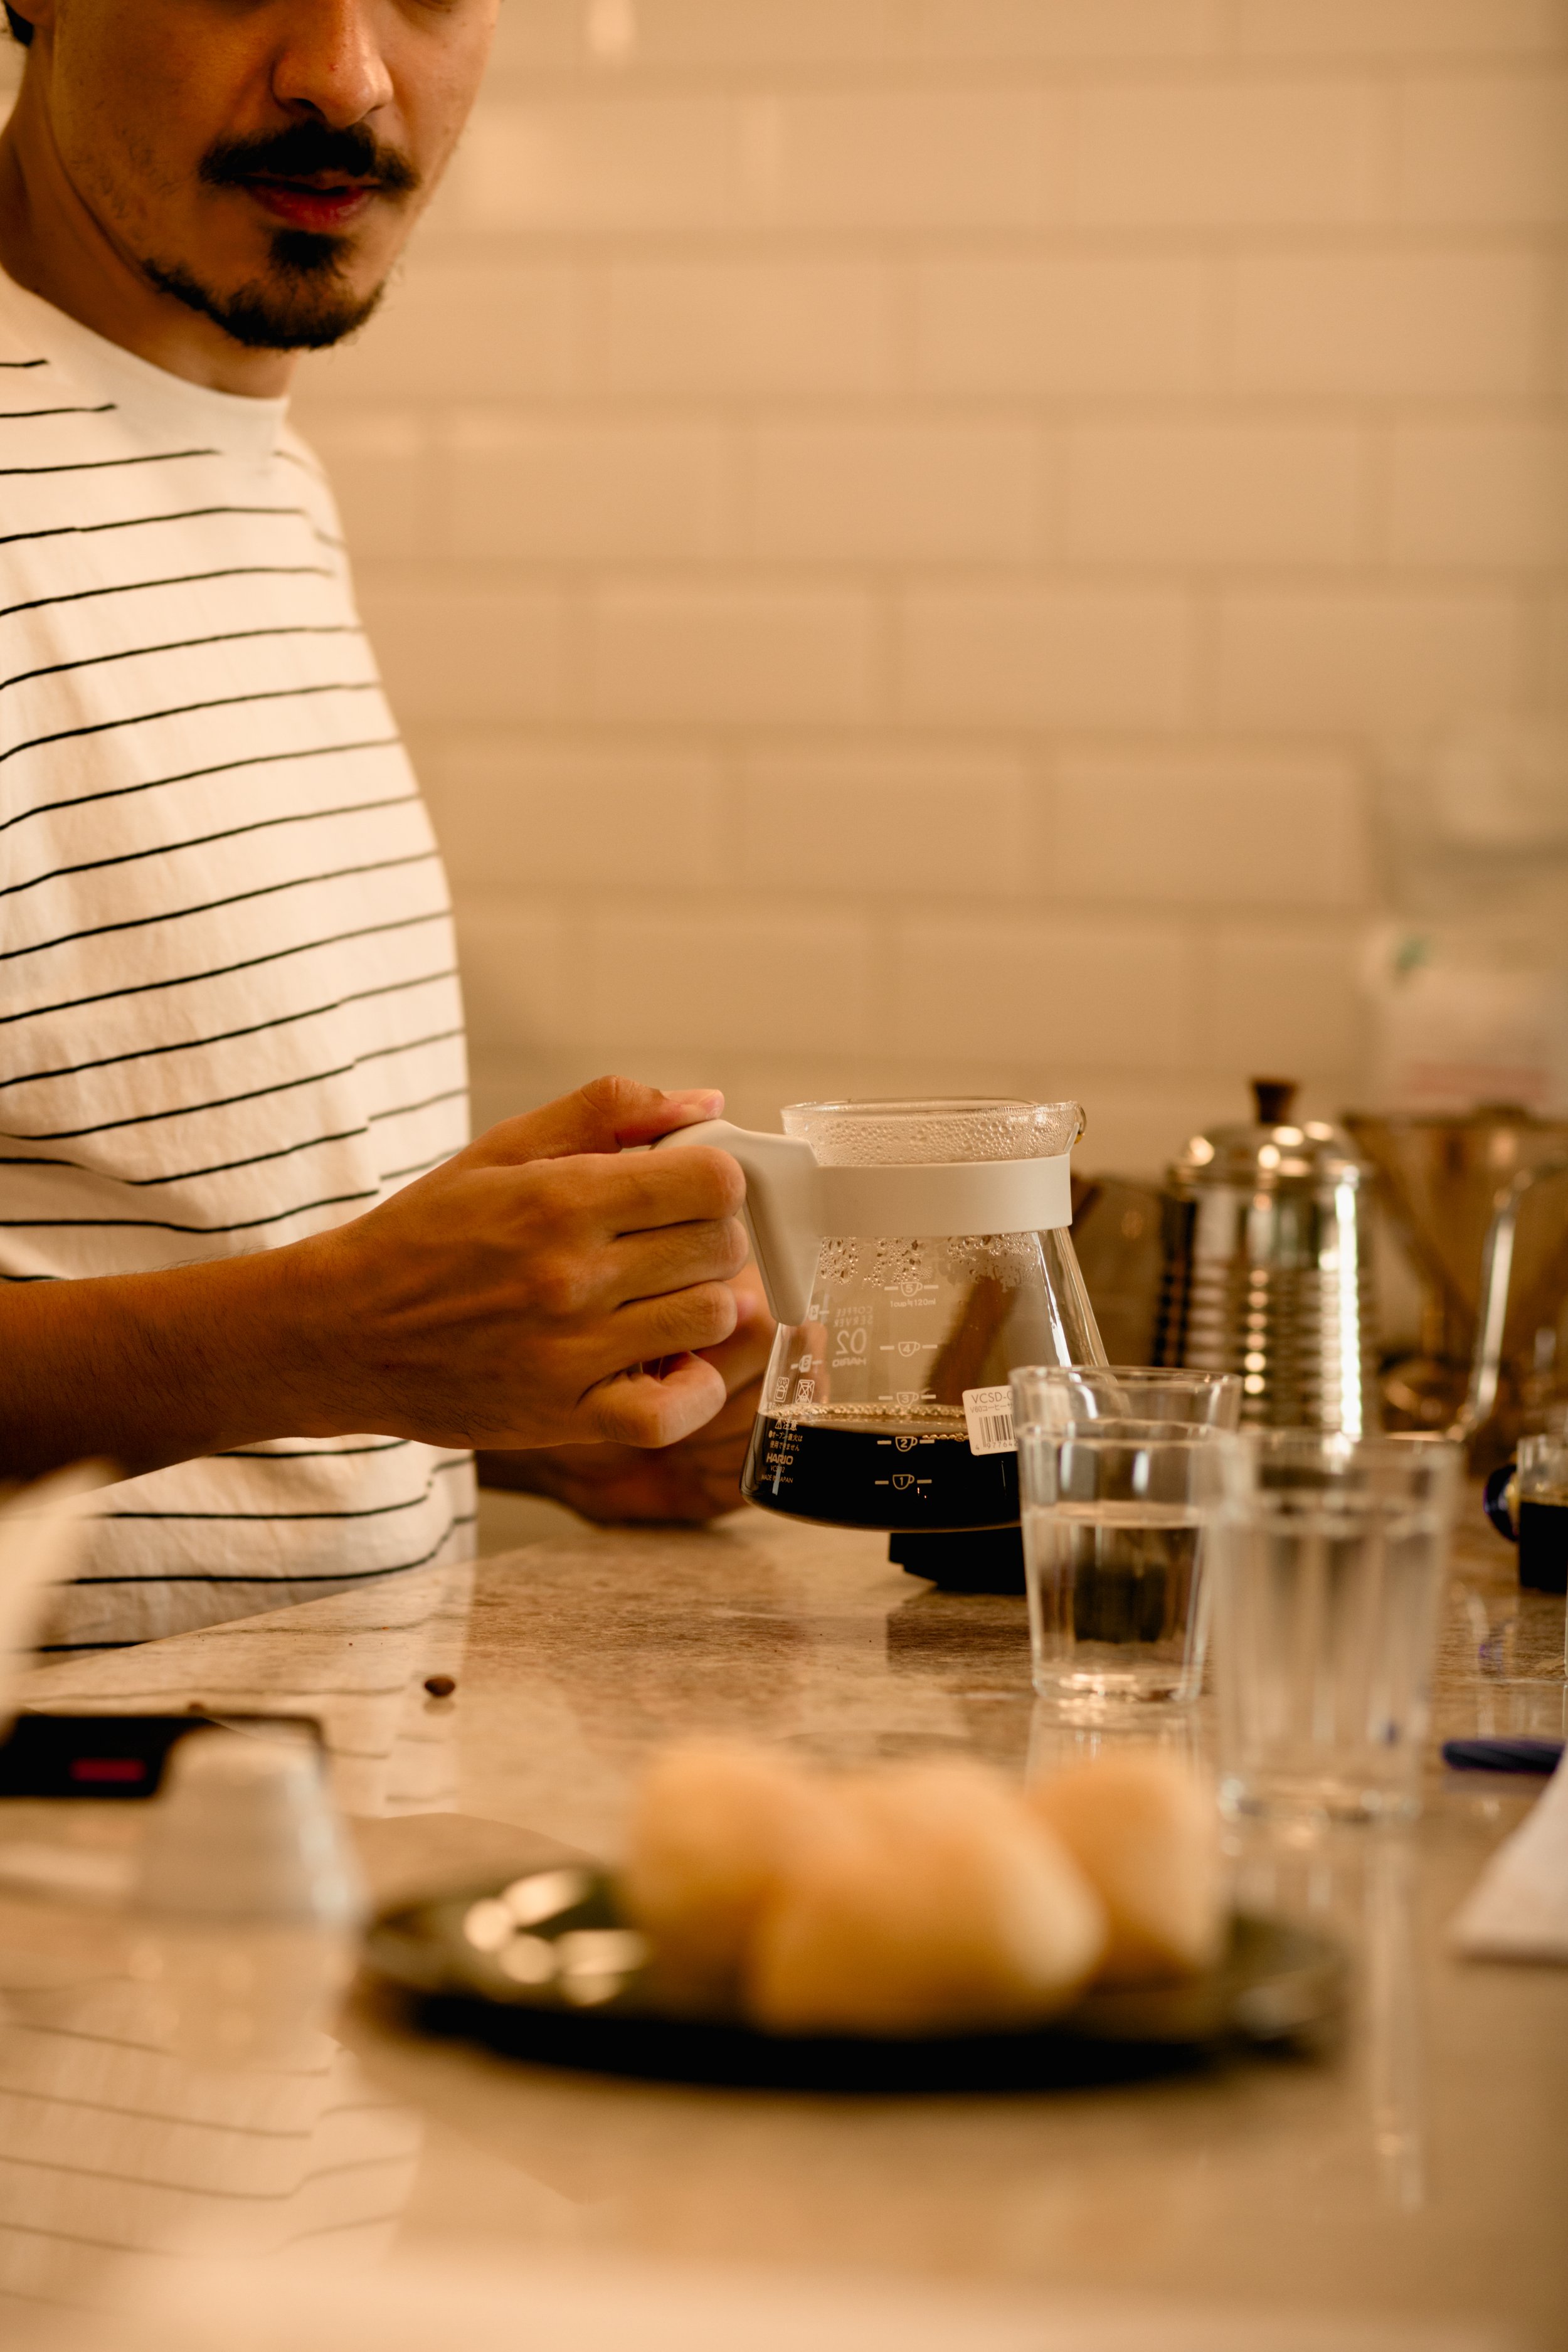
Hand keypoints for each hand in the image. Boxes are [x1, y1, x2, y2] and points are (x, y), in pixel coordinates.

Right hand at [0, 1076, 749, 1483]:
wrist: (336, 1333)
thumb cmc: (423, 1235)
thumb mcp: (500, 1149)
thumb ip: (606, 1112)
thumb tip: (707, 1101)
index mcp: (559, 1199)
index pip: (712, 1180)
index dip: (715, 1179)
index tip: (686, 1189)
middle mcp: (571, 1275)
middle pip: (719, 1247)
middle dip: (709, 1236)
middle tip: (670, 1243)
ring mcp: (570, 1352)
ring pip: (709, 1319)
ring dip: (700, 1305)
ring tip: (661, 1300)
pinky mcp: (562, 1416)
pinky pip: (672, 1412)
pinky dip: (690, 1391)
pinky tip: (668, 1366)